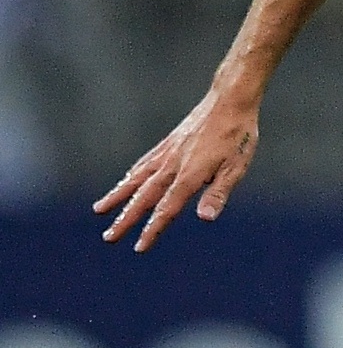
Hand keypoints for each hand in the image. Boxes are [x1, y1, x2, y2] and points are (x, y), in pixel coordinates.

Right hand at [94, 85, 259, 250]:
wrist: (229, 101)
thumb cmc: (238, 136)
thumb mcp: (236, 167)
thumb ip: (218, 193)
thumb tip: (205, 218)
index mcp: (189, 175)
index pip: (166, 208)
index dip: (152, 229)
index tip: (138, 246)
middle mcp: (172, 165)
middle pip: (143, 198)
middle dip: (125, 219)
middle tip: (108, 238)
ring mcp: (167, 153)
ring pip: (136, 179)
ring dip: (118, 197)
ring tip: (100, 210)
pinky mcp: (168, 144)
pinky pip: (144, 164)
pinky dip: (130, 176)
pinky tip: (124, 182)